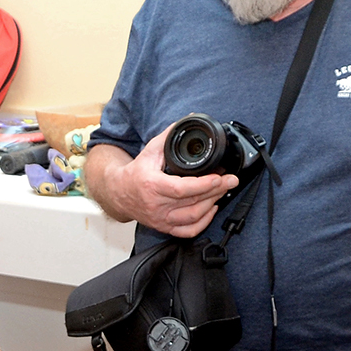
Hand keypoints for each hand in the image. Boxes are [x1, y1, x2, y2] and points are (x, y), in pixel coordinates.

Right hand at [114, 127, 238, 237]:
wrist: (119, 194)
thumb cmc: (136, 172)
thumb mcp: (150, 150)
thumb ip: (170, 135)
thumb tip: (191, 119)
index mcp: (152, 185)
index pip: (182, 189)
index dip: (204, 185)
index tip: (220, 177)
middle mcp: (156, 205)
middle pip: (193, 203)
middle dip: (216, 191)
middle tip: (230, 180)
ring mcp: (161, 219)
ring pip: (193, 218)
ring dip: (212, 204)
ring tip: (222, 191)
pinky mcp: (164, 228)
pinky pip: (188, 231)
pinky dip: (204, 222)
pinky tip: (211, 209)